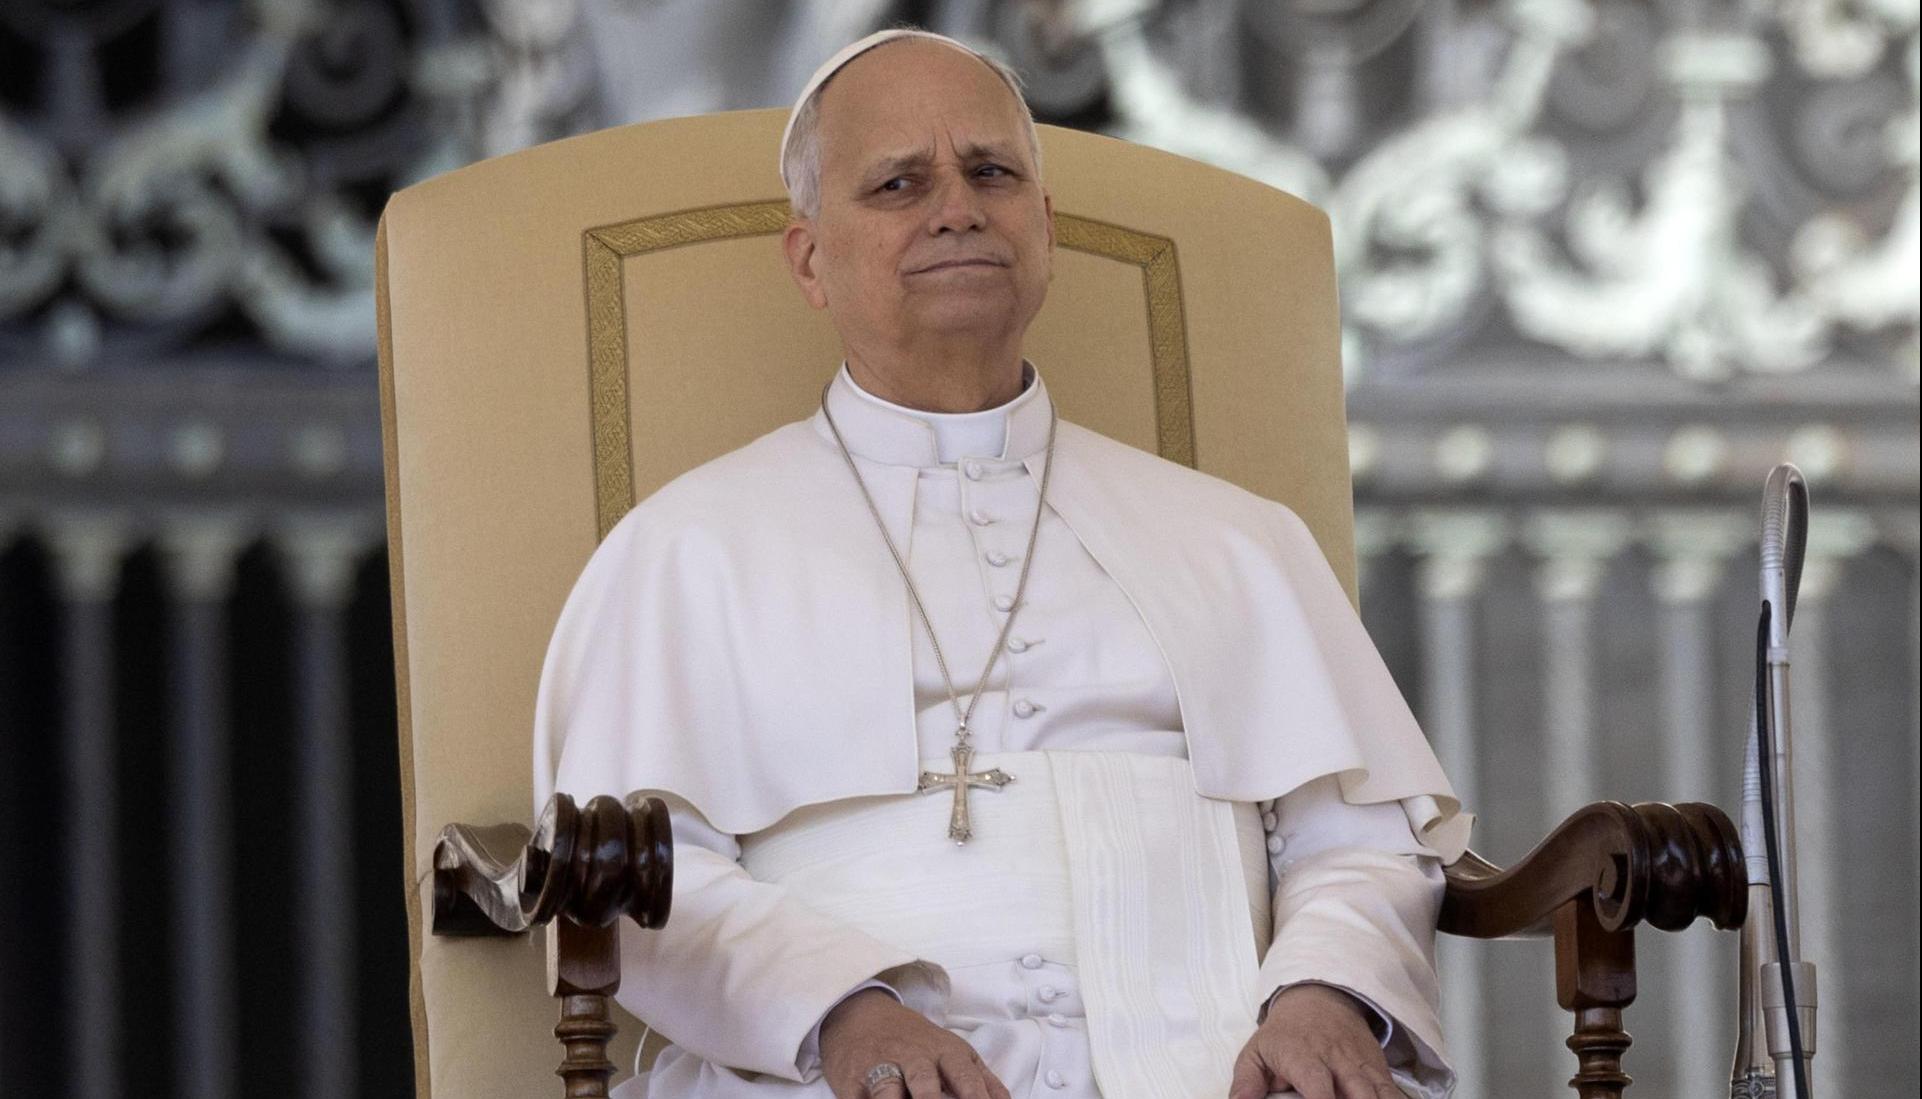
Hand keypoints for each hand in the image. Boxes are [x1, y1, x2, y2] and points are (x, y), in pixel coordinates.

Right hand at [818, 987, 1010, 1098]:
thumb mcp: (952, 1051)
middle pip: (925, 1083)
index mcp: (944, 1052)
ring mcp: (879, 1068)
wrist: (859, 1014)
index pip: (965, 1079)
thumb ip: (983, 1080)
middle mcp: (913, 1058)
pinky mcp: (850, 1082)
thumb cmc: (914, 1041)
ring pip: (887, 1092)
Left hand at [1228, 984, 1400, 1098]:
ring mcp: (1360, 1064)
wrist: (1319, 998)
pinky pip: (1392, 1090)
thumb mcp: (1256, 1053)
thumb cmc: (1284, 1034)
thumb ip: (1246, 1083)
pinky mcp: (1377, 1067)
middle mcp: (1336, 1060)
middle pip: (1357, 1092)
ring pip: (1379, 1091)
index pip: (1316, 1085)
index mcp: (1303, 1057)